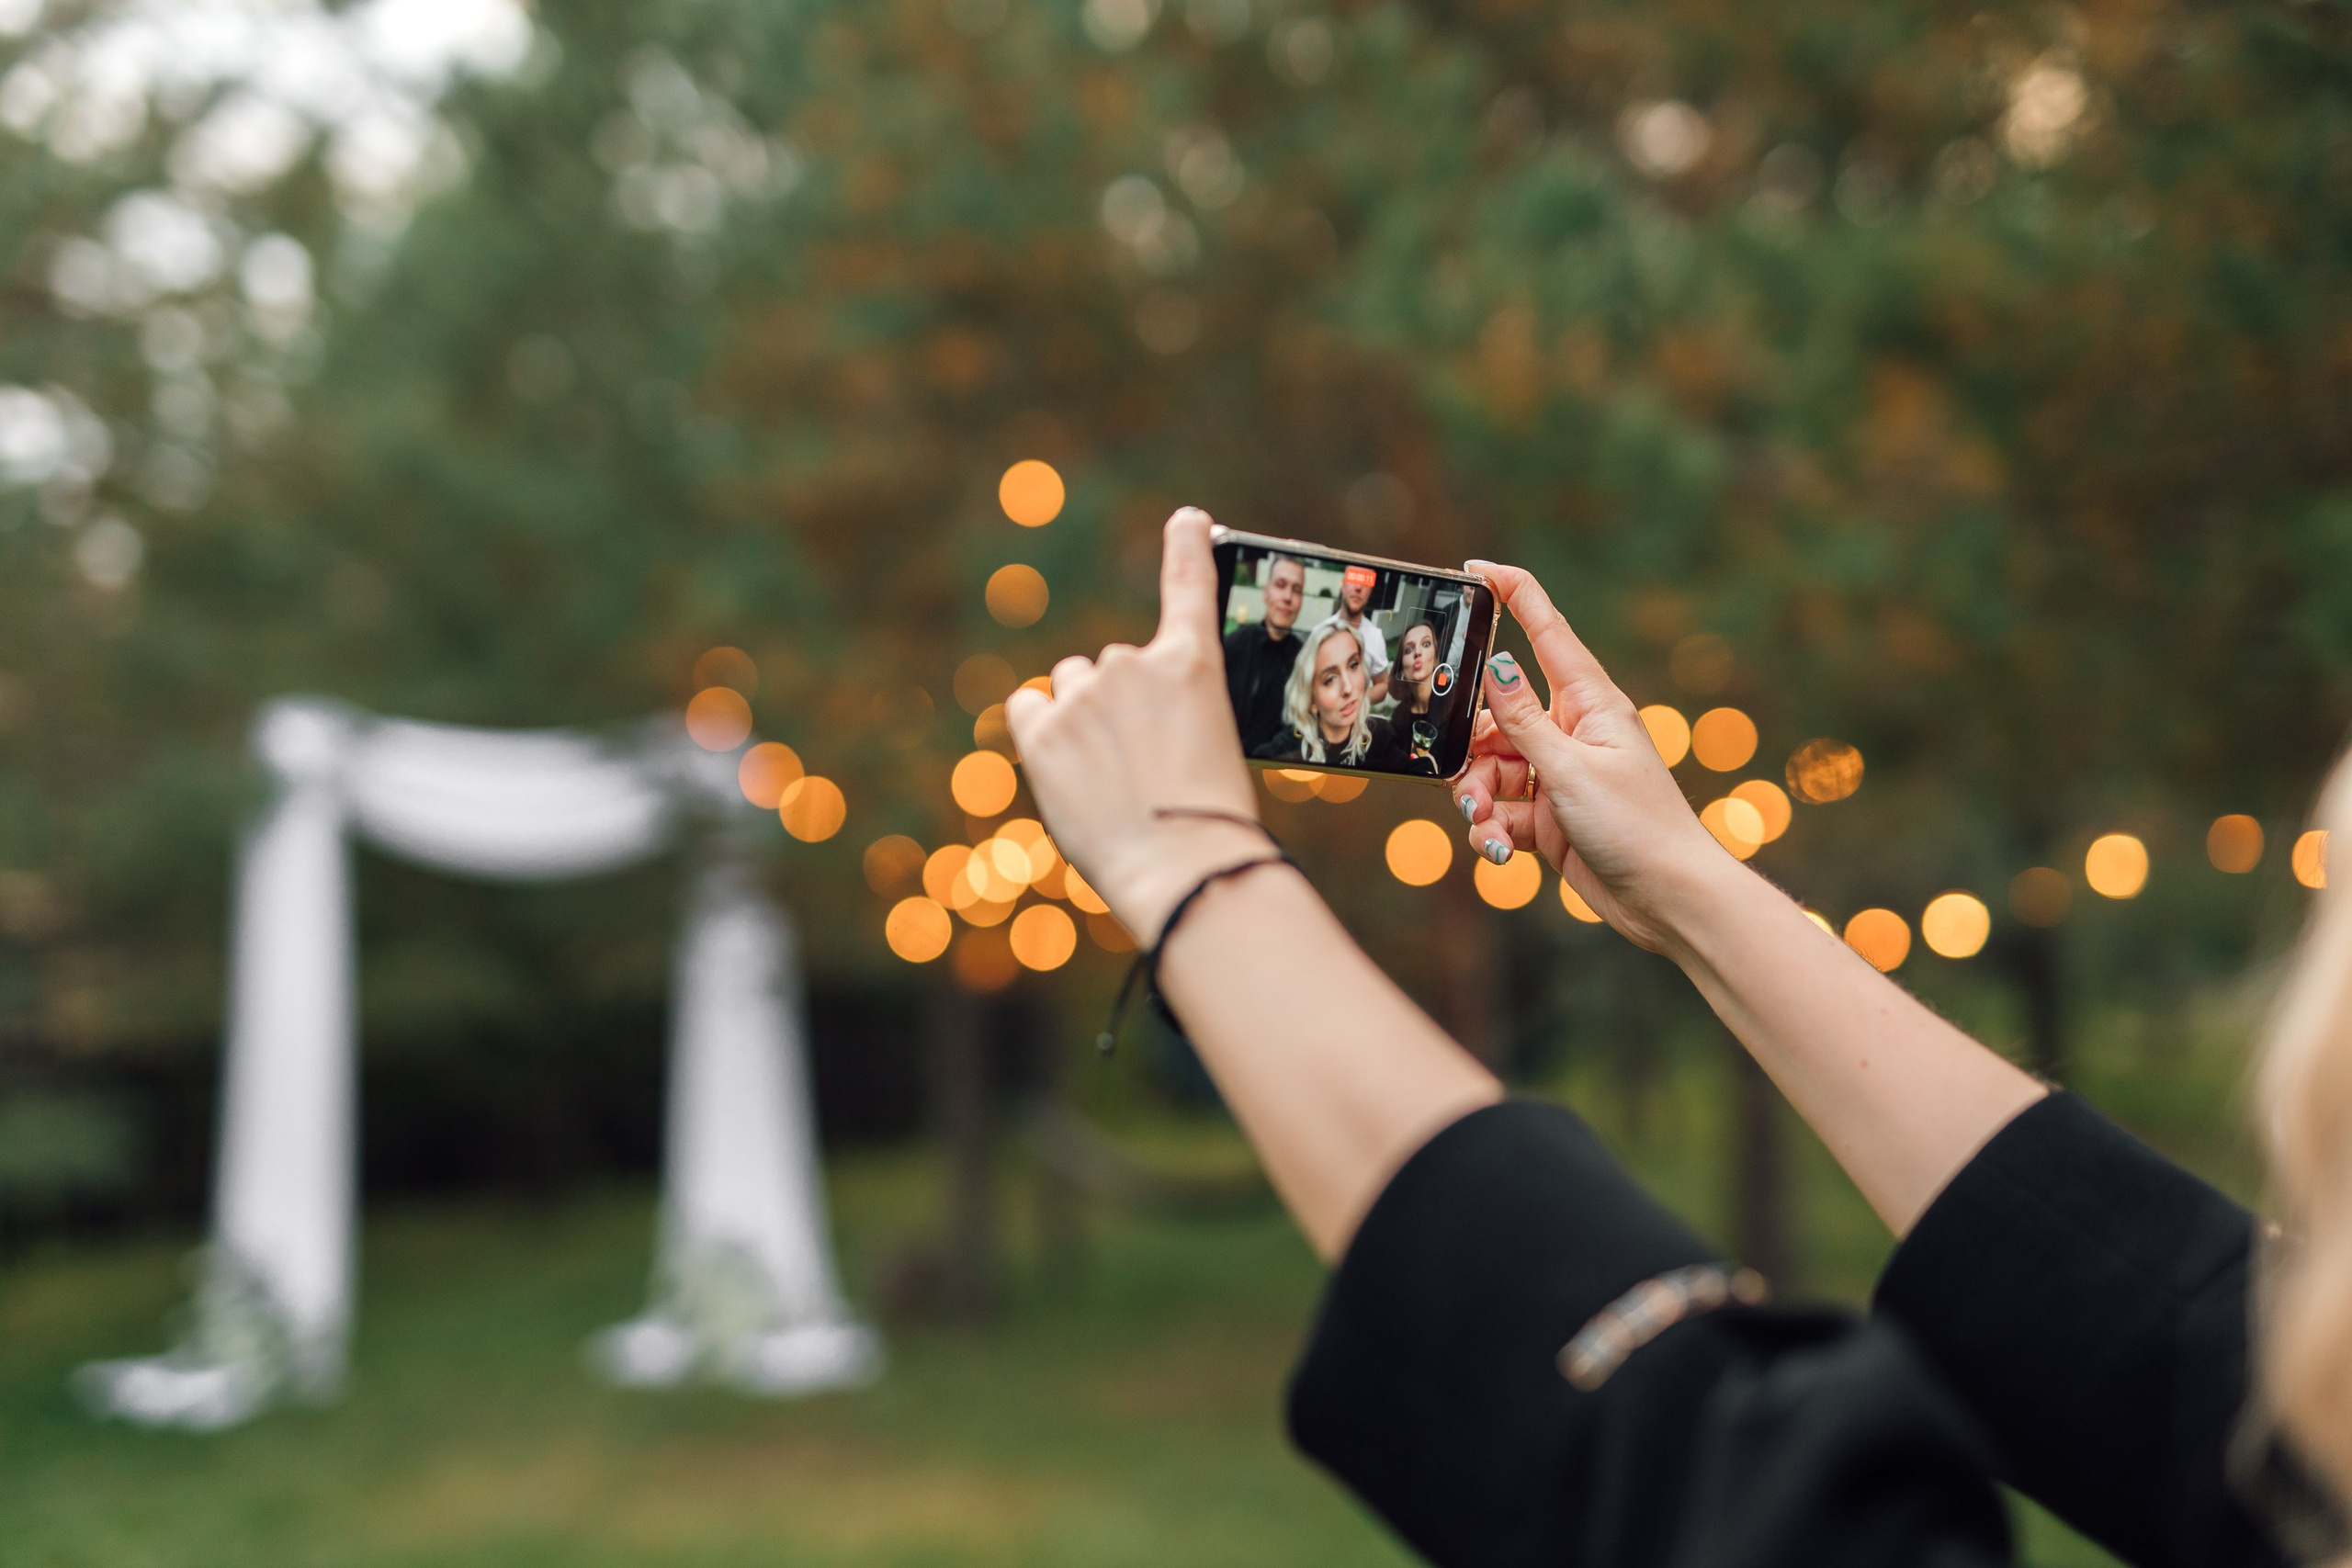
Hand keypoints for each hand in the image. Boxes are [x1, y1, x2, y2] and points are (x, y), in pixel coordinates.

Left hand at [1005, 508, 1269, 942]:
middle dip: (1117, 706)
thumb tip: (1132, 732)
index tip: (1188, 519)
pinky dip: (1041, 731)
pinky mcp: (1041, 730)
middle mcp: (1133, 663)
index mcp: (1193, 666)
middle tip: (1138, 767)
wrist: (1181, 865)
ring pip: (1071, 689)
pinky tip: (1063, 769)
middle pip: (1110, 667)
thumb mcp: (1212, 751)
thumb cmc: (1208, 825)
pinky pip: (1028, 708)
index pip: (1188, 586)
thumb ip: (1170, 718)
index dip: (1187, 547)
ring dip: (1082, 720)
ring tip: (1106, 780)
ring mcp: (1083, 694)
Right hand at [1452, 561, 1726, 952]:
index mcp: (1588, 702)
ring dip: (1477, 802)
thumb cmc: (1635, 825)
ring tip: (1486, 830)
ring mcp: (1558, 774)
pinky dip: (1492, 832)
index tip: (1474, 570)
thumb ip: (1523, 720)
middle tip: (1468, 784)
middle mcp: (1571, 731)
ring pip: (1489, 770)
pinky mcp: (1549, 816)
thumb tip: (1497, 665)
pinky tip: (1499, 854)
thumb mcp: (1569, 769)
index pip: (1545, 631)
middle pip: (1494, 719)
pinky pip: (1500, 811)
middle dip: (1470, 753)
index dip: (1512, 594)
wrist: (1666, 898)